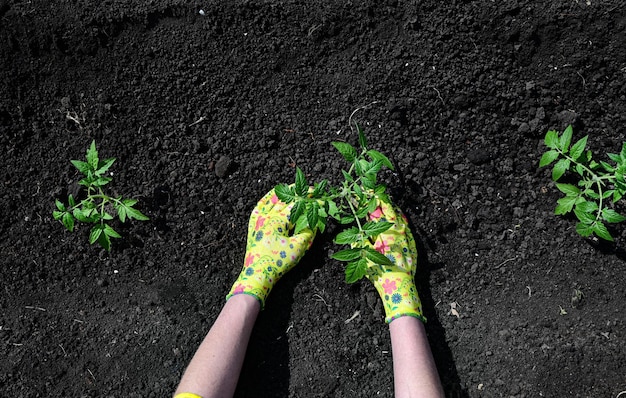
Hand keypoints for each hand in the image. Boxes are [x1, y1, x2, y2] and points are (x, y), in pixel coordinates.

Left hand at [226, 188, 315, 308]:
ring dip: (282, 192)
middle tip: (310, 190)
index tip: (322, 199)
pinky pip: (259, 207)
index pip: (297, 206)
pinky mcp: (253, 226)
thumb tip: (316, 221)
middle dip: (298, 194)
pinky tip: (271, 196)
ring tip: (292, 187)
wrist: (257, 275)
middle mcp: (266, 217)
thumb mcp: (298, 248)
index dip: (311, 202)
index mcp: (277, 221)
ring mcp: (258, 220)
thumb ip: (308, 232)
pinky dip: (266, 199)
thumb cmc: (278, 262)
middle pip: (285, 200)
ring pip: (271, 200)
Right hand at [359, 200, 424, 322]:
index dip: (373, 200)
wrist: (400, 287)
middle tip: (377, 194)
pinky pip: (407, 229)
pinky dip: (402, 221)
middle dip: (383, 201)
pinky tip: (400, 220)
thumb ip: (361, 241)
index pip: (378, 211)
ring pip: (400, 219)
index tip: (368, 191)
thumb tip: (357, 230)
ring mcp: (407, 238)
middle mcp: (398, 232)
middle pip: (391, 211)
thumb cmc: (380, 273)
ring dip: (393, 210)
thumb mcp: (366, 256)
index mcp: (386, 232)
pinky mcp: (412, 245)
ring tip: (388, 203)